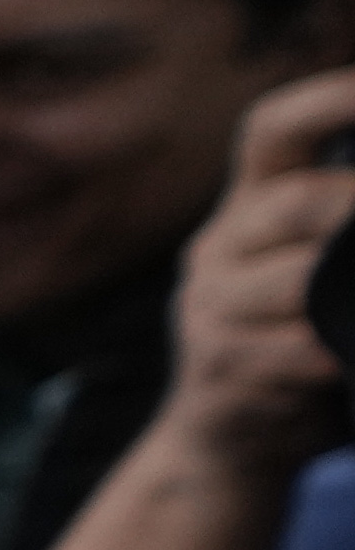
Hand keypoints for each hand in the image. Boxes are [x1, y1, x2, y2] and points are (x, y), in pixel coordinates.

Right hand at [154, 72, 354, 484]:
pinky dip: (340, 351)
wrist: (222, 448)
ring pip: (297, 281)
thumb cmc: (291, 344)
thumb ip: (340, 227)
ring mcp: (209, 315)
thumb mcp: (308, 269)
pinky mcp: (220, 373)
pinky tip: (349, 358)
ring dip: (352, 289)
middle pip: (292, 204)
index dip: (332, 101)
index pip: (272, 131)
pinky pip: (298, 351)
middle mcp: (215, 253)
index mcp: (243, 212)